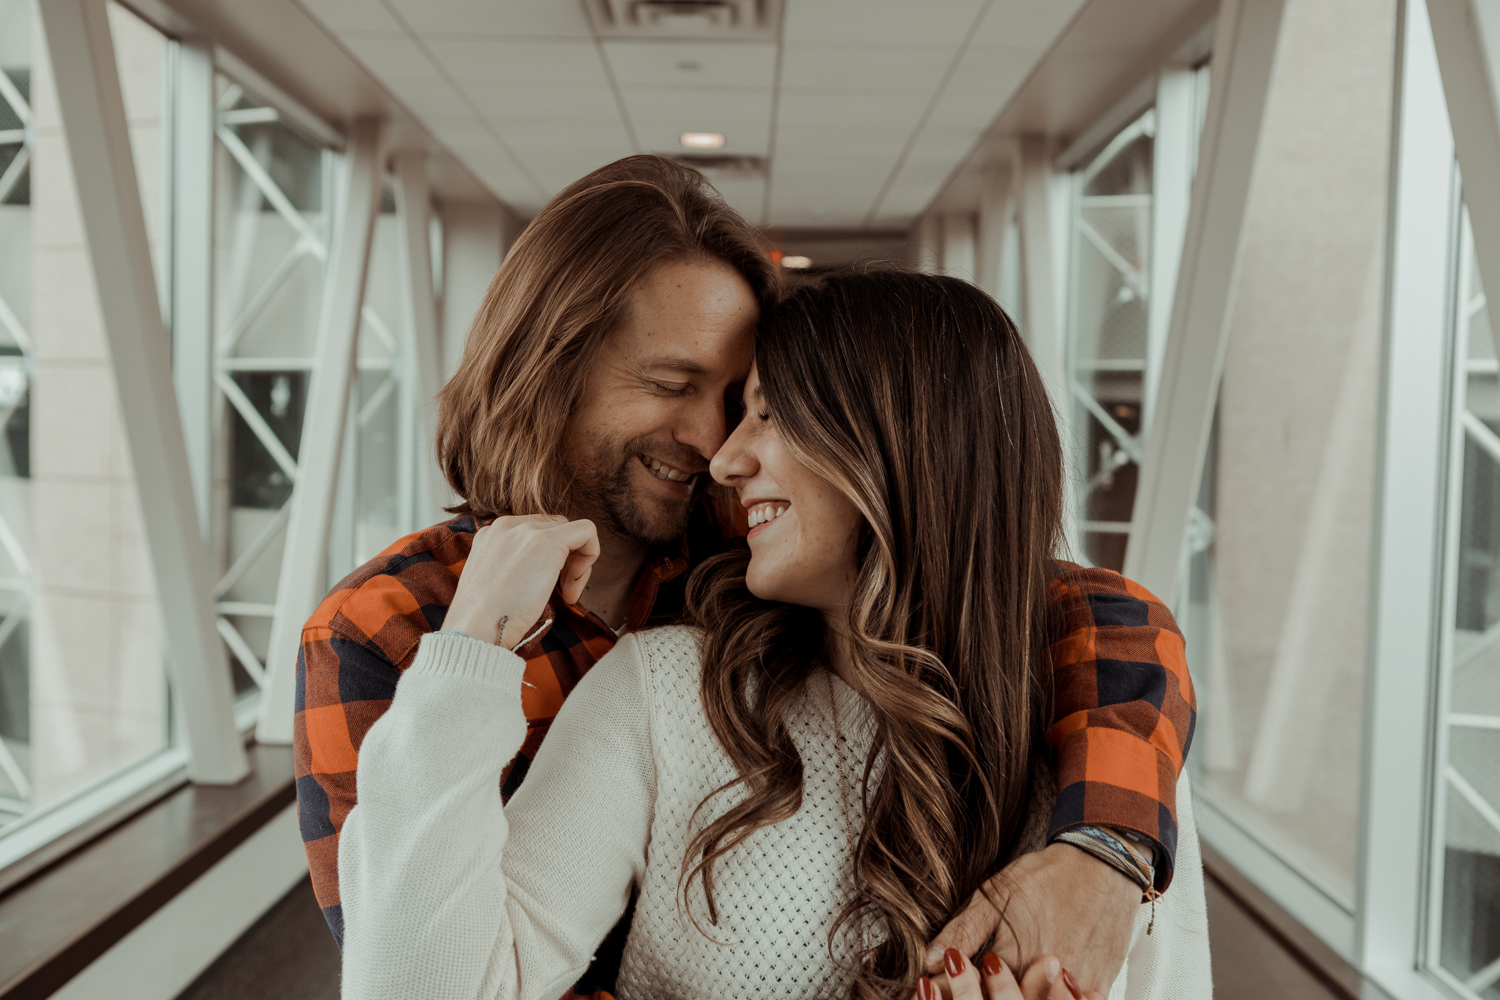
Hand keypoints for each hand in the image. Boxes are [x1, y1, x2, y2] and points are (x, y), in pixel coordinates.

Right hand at [443, 515, 599, 647]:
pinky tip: (573, 588)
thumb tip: (538, 574)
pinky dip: (591, 556)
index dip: (549, 560)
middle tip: (561, 593)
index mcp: (493, 534)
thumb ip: (513, 568)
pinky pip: (587, 531)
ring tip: (566, 595)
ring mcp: (527, 530)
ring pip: (572, 531)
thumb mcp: (494, 583)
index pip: (535, 532)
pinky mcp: (548, 541)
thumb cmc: (485, 619)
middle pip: (555, 529)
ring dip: (577, 564)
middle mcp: (508, 525)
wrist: (476, 629)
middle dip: (565, 561)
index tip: (546, 589)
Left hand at [923, 843, 1137, 994]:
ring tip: (1000, 991)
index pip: (974, 991)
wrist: (1103, 863)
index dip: (952, 994)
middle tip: (968, 989)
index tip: (937, 990)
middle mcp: (1043, 974)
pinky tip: (1041, 995)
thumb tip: (931, 960)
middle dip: (983, 999)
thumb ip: (963, 930)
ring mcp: (1073, 983)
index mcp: (1013, 954)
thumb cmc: (1046, 876)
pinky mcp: (1099, 985)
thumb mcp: (995, 894)